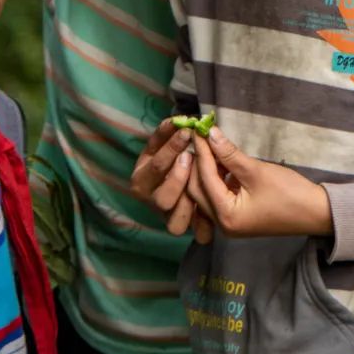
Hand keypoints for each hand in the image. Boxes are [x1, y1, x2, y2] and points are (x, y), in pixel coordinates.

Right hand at [131, 118, 208, 237]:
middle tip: (192, 159)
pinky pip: (193, 233)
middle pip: (163, 198)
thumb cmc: (171, 155)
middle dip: (179, 178)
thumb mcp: (165, 142)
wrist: (178, 175)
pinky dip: (202, 227)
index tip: (188, 132)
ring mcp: (165, 216)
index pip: (155, 166)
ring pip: (175, 222)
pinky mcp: (180, 226)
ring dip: (190, 205)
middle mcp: (150, 201)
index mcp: (141, 178)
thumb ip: (168, 132)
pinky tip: (211, 215)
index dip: (171, 148)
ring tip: (204, 187)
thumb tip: (180, 119)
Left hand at [188, 126, 332, 237]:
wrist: (315, 213)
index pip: (204, 178)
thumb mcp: (256, 170)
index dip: (201, 151)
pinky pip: (217, 196)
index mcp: (226, 216)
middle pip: (197, 189)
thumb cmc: (289, 193)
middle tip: (200, 137)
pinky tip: (221, 160)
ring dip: (206, 170)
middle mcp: (222, 224)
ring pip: (205, 192)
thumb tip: (210, 134)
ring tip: (210, 145)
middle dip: (197, 162)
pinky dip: (216, 178)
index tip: (198, 129)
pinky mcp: (235, 217)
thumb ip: (229, 154)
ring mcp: (228, 223)